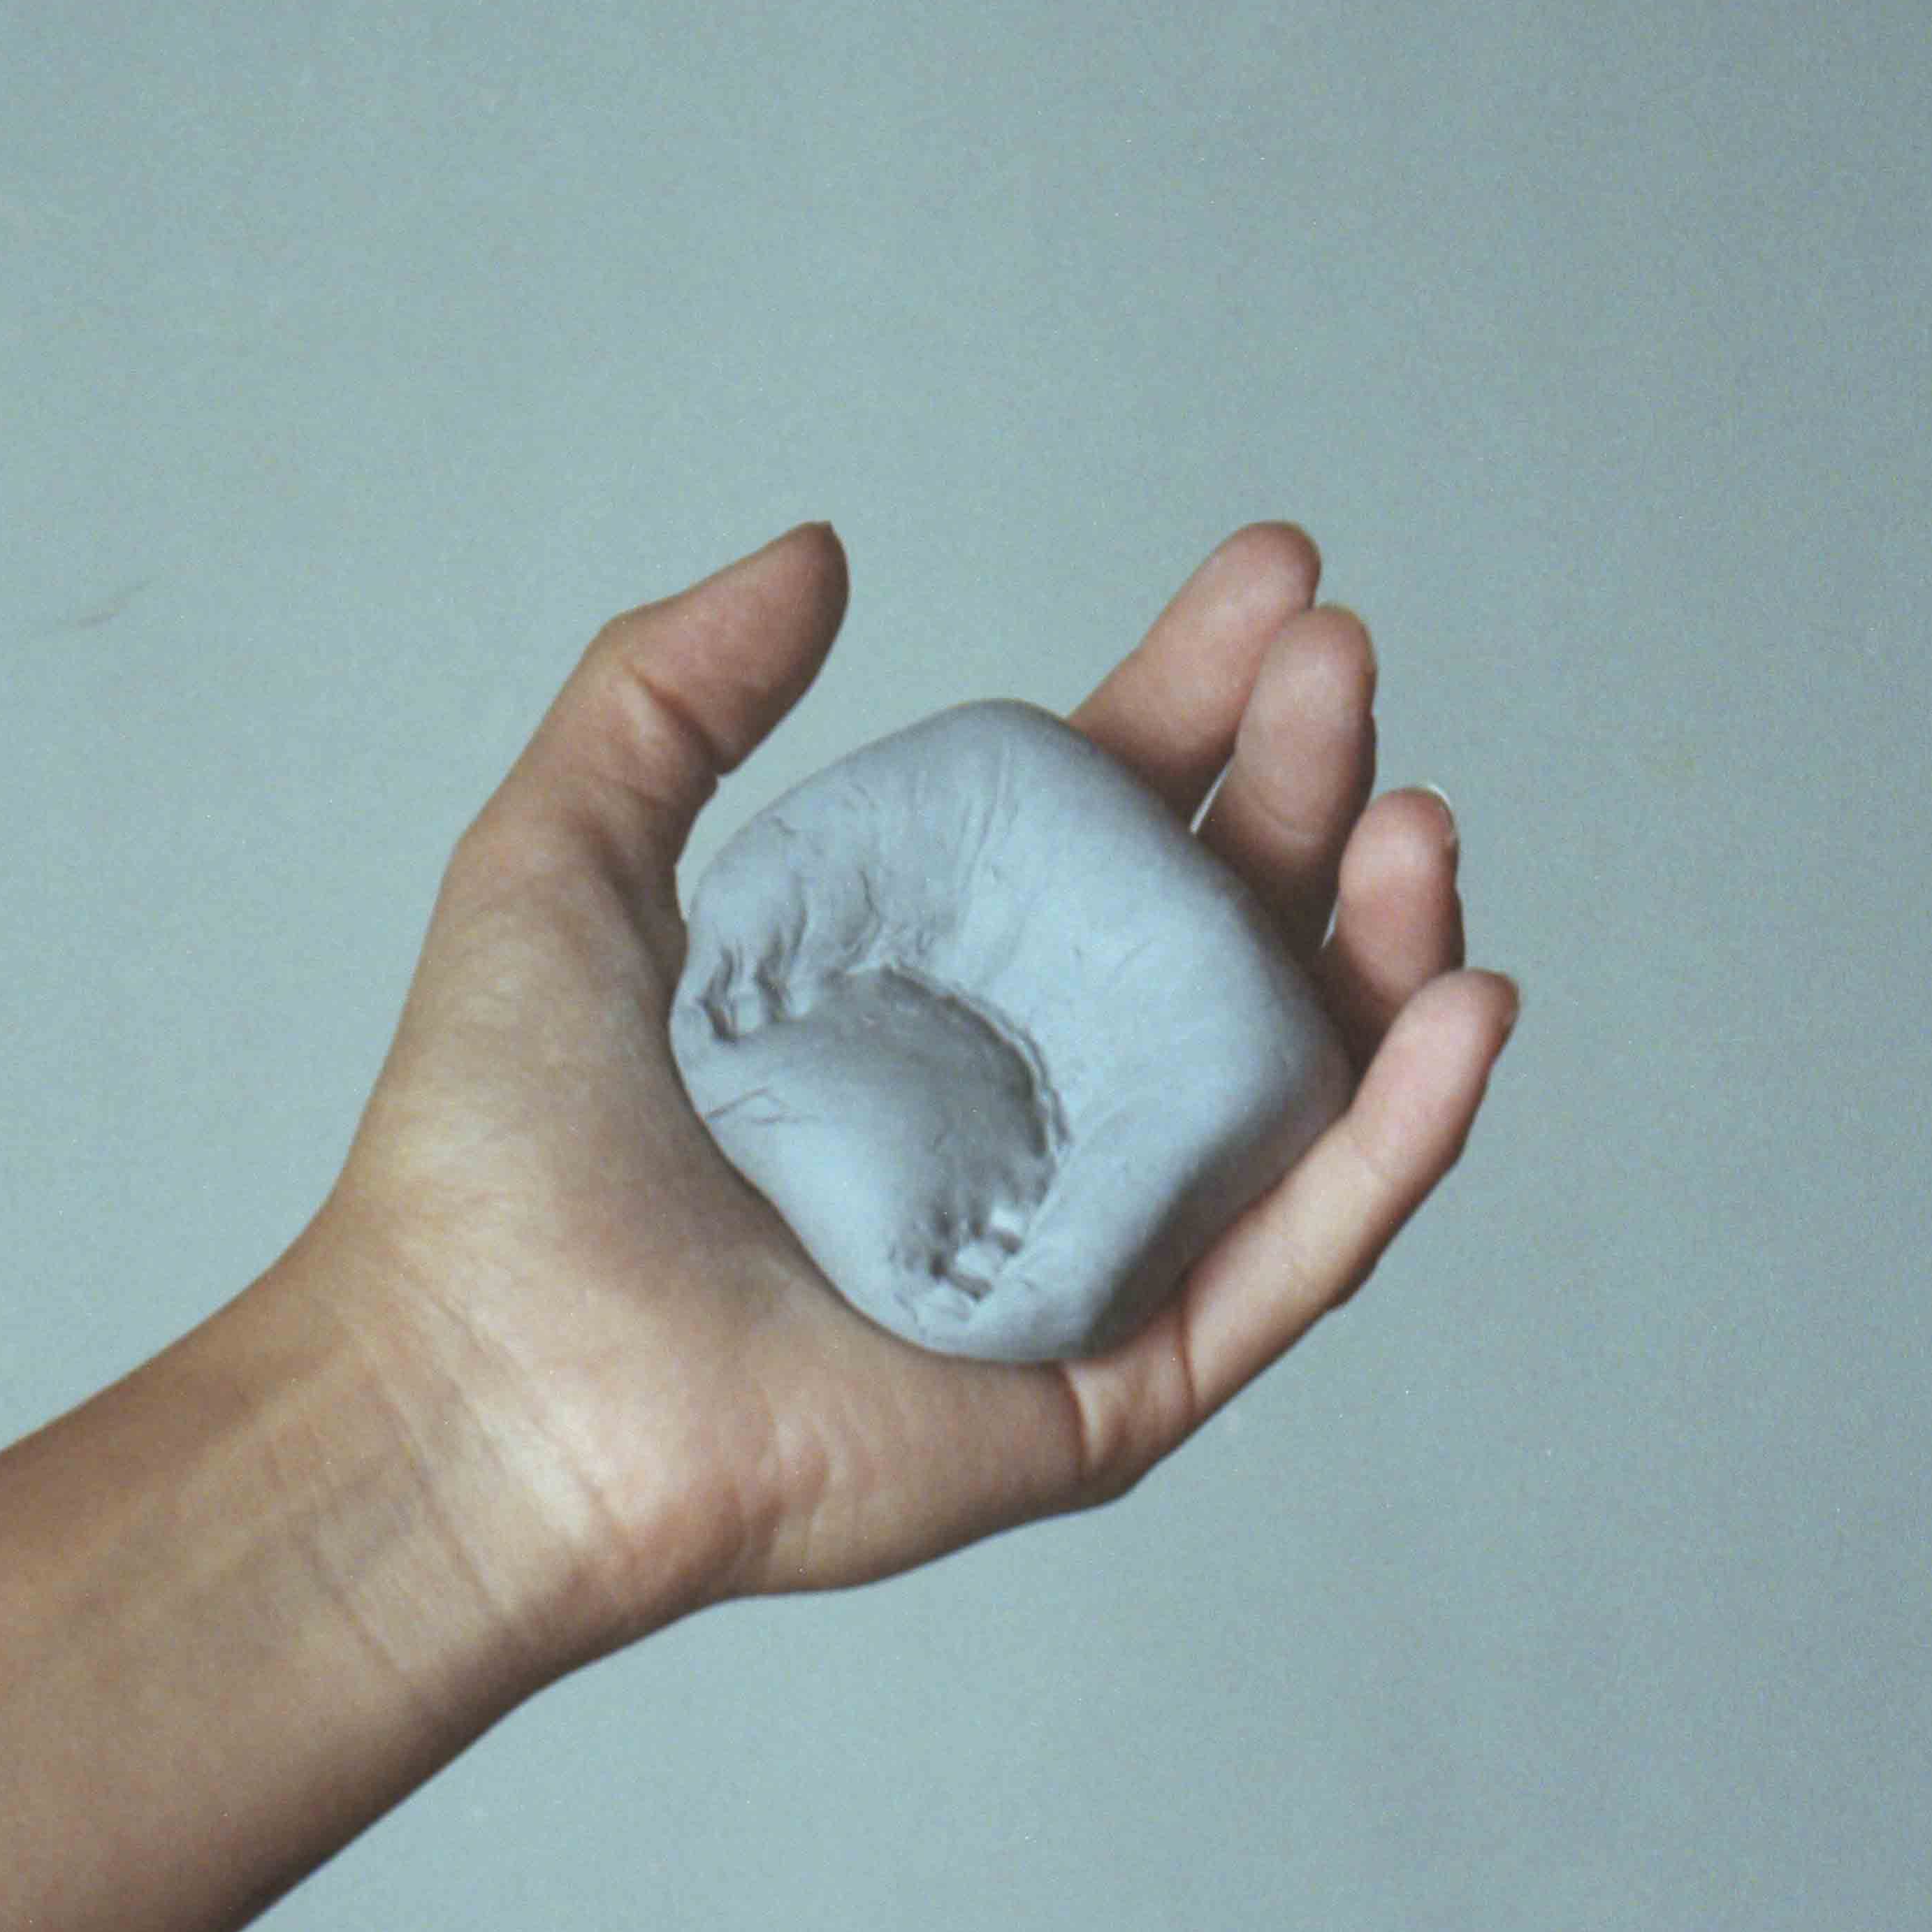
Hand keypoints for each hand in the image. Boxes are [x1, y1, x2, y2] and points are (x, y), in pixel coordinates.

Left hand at [301, 521, 1519, 1641]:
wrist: (471, 1383)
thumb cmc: (494, 1136)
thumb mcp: (564, 847)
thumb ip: (672, 685)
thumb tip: (819, 548)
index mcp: (927, 983)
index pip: (1107, 822)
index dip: (1196, 698)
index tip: (1275, 575)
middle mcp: (1024, 1105)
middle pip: (1218, 931)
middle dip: (1301, 787)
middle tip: (1339, 661)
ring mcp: (1082, 1245)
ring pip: (1291, 1086)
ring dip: (1382, 946)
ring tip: (1416, 820)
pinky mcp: (1114, 1382)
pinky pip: (1292, 1259)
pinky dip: (1394, 1146)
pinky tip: (1460, 1011)